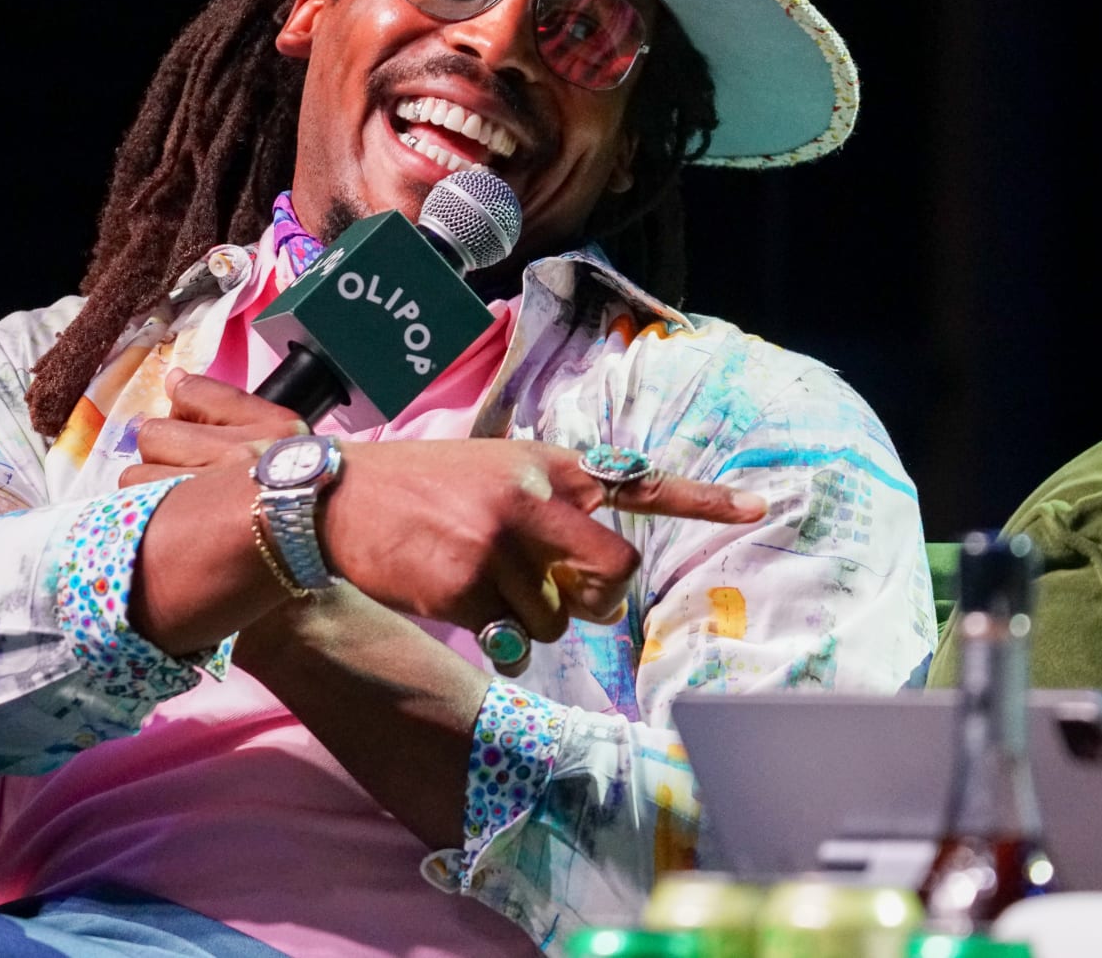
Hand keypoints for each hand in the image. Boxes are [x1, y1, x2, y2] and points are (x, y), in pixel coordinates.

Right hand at [120, 372, 763, 645]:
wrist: (335, 500)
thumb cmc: (416, 491)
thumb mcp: (488, 472)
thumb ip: (547, 505)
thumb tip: (597, 573)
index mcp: (546, 464)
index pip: (639, 481)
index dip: (707, 498)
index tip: (766, 502)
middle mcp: (535, 497)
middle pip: (614, 573)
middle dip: (593, 599)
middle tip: (557, 594)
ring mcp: (505, 540)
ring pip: (559, 618)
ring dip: (525, 617)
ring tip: (471, 579)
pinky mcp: (472, 583)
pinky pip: (513, 637)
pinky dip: (488, 631)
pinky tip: (445, 591)